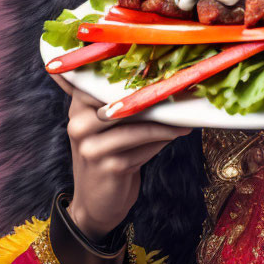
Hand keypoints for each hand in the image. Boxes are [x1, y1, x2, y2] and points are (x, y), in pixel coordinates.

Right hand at [55, 77, 192, 240]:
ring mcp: (91, 146)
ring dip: (165, 118)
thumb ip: (114, 96)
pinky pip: (144, 144)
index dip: (131, 69)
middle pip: (121, 98)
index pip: (100, 76)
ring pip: (137, 122)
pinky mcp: (109, 166)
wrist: (97, 202)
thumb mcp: (103, 123)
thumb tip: (149, 62)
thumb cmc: (108, 153)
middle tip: (180, 84)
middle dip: (152, 91)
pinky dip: (164, 137)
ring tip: (185, 112)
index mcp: (77, 105)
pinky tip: (178, 131)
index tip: (159, 61)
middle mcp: (78, 123)